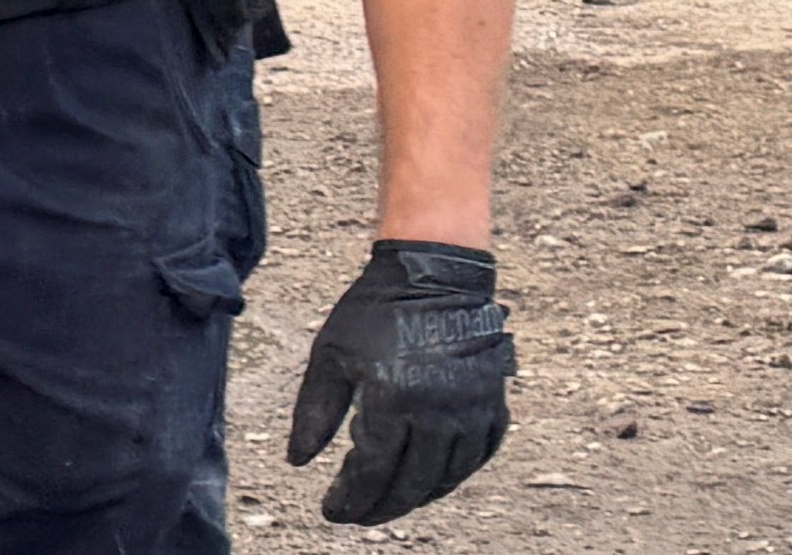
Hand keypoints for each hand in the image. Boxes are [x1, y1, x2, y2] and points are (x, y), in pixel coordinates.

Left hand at [287, 241, 514, 524]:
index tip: (331, 511)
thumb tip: (299, 462)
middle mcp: (437, 414)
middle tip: (357, 515)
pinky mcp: (493, 406)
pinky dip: (452, 476)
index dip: (350, 499)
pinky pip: (476, 458)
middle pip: (409, 484)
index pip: (371, 473)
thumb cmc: (375, 313)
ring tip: (388, 502)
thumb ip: (314, 413)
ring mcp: (471, 413)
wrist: (434, 276)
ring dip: (415, 497)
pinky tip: (430, 481)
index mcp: (393, 401)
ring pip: (445, 477)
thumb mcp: (331, 356)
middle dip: (379, 508)